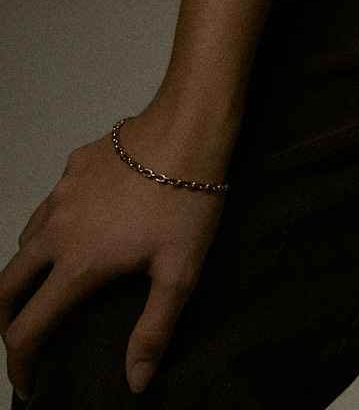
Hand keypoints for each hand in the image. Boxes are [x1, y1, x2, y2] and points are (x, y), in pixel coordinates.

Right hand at [0, 114, 226, 398]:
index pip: (26, 329)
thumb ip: (154, 330)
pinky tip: (74, 230)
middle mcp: (58, 230)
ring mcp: (62, 195)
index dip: (20, 366)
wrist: (188, 127)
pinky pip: (47, 206)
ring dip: (25, 273)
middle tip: (23, 339)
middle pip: (6, 287)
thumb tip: (136, 380)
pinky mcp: (73, 168)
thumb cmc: (188, 196)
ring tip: (45, 289)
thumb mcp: (179, 273)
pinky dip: (47, 230)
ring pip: (23, 243)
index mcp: (78, 265)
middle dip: (6, 321)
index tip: (28, 383)